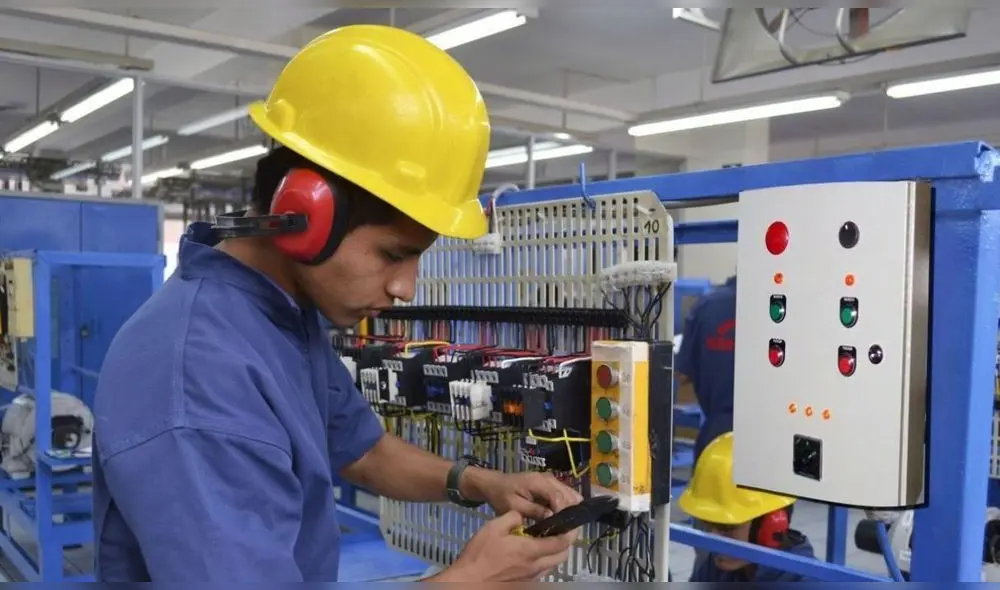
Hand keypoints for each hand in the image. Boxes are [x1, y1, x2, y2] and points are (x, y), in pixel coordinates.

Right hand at [431, 510, 577, 581]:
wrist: (469, 580)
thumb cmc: (480, 553)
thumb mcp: (493, 527)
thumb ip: (512, 518)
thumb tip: (522, 516)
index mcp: (530, 551)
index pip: (561, 542)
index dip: (570, 532)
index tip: (572, 522)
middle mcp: (536, 566)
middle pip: (563, 556)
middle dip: (567, 543)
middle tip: (563, 530)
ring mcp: (531, 577)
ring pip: (554, 565)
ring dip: (557, 553)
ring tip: (550, 540)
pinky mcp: (525, 583)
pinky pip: (543, 572)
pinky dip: (546, 561)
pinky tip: (534, 553)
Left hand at [464, 469, 582, 520]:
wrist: (495, 484)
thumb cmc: (502, 495)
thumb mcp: (513, 506)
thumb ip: (533, 511)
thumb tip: (552, 518)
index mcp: (538, 482)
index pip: (558, 497)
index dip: (563, 513)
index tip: (562, 529)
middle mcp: (549, 478)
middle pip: (570, 495)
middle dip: (570, 512)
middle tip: (565, 530)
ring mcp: (552, 481)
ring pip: (571, 495)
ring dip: (570, 510)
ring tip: (564, 526)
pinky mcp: (552, 486)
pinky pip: (566, 496)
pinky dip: (567, 507)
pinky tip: (561, 519)